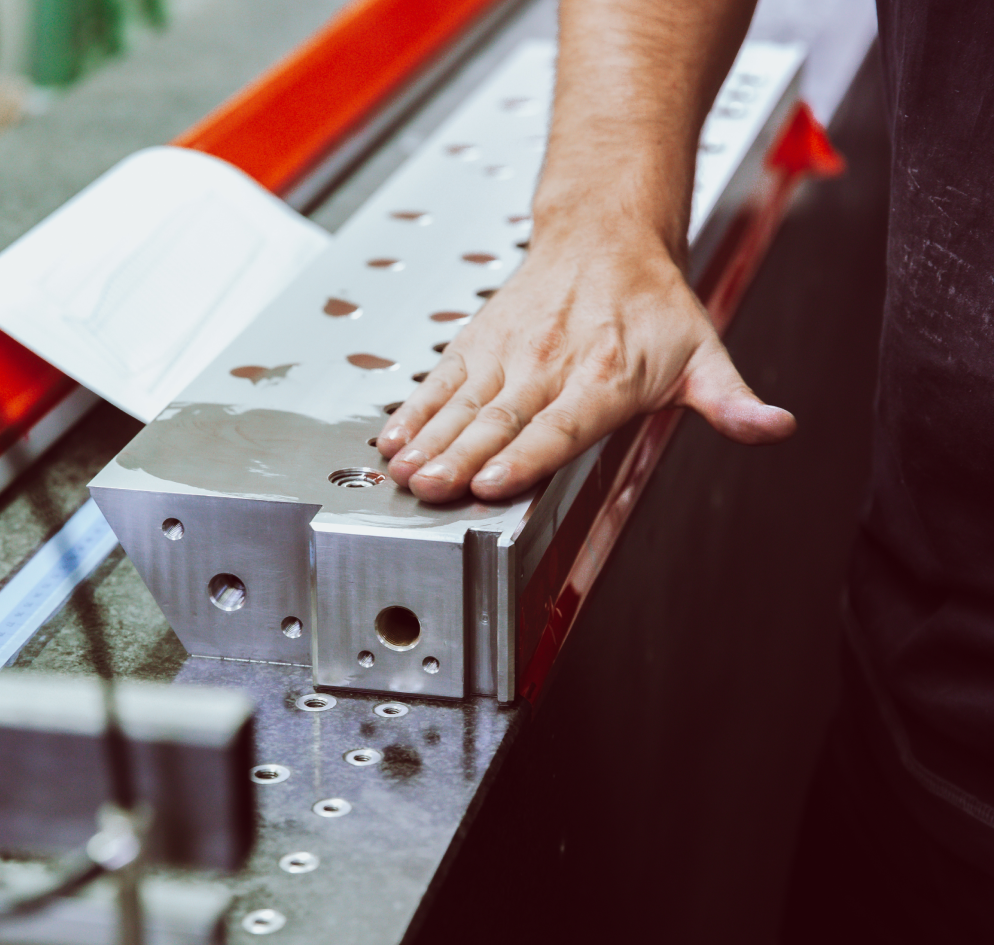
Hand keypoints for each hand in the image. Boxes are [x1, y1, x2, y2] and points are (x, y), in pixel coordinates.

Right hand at [376, 225, 794, 503]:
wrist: (604, 233)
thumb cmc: (651, 304)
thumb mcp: (703, 352)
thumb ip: (730, 400)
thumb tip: (773, 427)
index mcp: (605, 375)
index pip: (561, 424)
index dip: (525, 455)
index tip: (492, 481)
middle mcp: (551, 364)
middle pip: (500, 419)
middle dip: (460, 456)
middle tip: (431, 488)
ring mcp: (509, 353)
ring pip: (463, 403)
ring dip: (430, 439)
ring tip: (403, 470)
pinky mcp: (480, 343)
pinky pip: (442, 380)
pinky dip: (415, 409)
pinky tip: (394, 439)